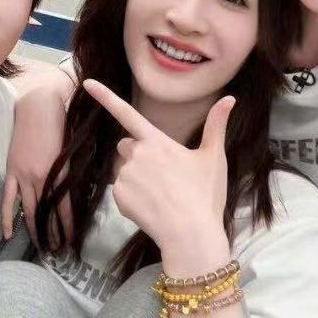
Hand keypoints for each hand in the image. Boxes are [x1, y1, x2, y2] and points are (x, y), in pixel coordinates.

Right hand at [1, 87, 71, 245]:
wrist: (37, 106)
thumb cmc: (61, 123)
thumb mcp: (73, 149)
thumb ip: (73, 172)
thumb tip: (78, 193)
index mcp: (60, 173)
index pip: (65, 208)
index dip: (68, 227)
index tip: (71, 242)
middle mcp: (41, 178)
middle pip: (47, 214)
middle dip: (53, 234)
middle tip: (57, 251)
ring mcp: (24, 176)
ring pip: (29, 210)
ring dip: (35, 231)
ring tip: (40, 248)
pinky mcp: (12, 171)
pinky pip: (8, 200)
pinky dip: (7, 218)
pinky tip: (7, 234)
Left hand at [83, 79, 233, 264]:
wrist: (190, 234)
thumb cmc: (205, 195)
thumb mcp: (214, 159)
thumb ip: (216, 126)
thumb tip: (230, 98)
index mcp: (158, 142)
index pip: (128, 113)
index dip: (105, 97)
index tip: (87, 83)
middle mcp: (137, 155)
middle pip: (127, 146)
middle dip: (138, 155)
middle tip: (163, 176)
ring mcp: (125, 176)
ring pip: (124, 171)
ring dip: (136, 179)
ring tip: (161, 196)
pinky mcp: (118, 197)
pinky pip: (121, 192)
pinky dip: (132, 199)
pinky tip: (152, 208)